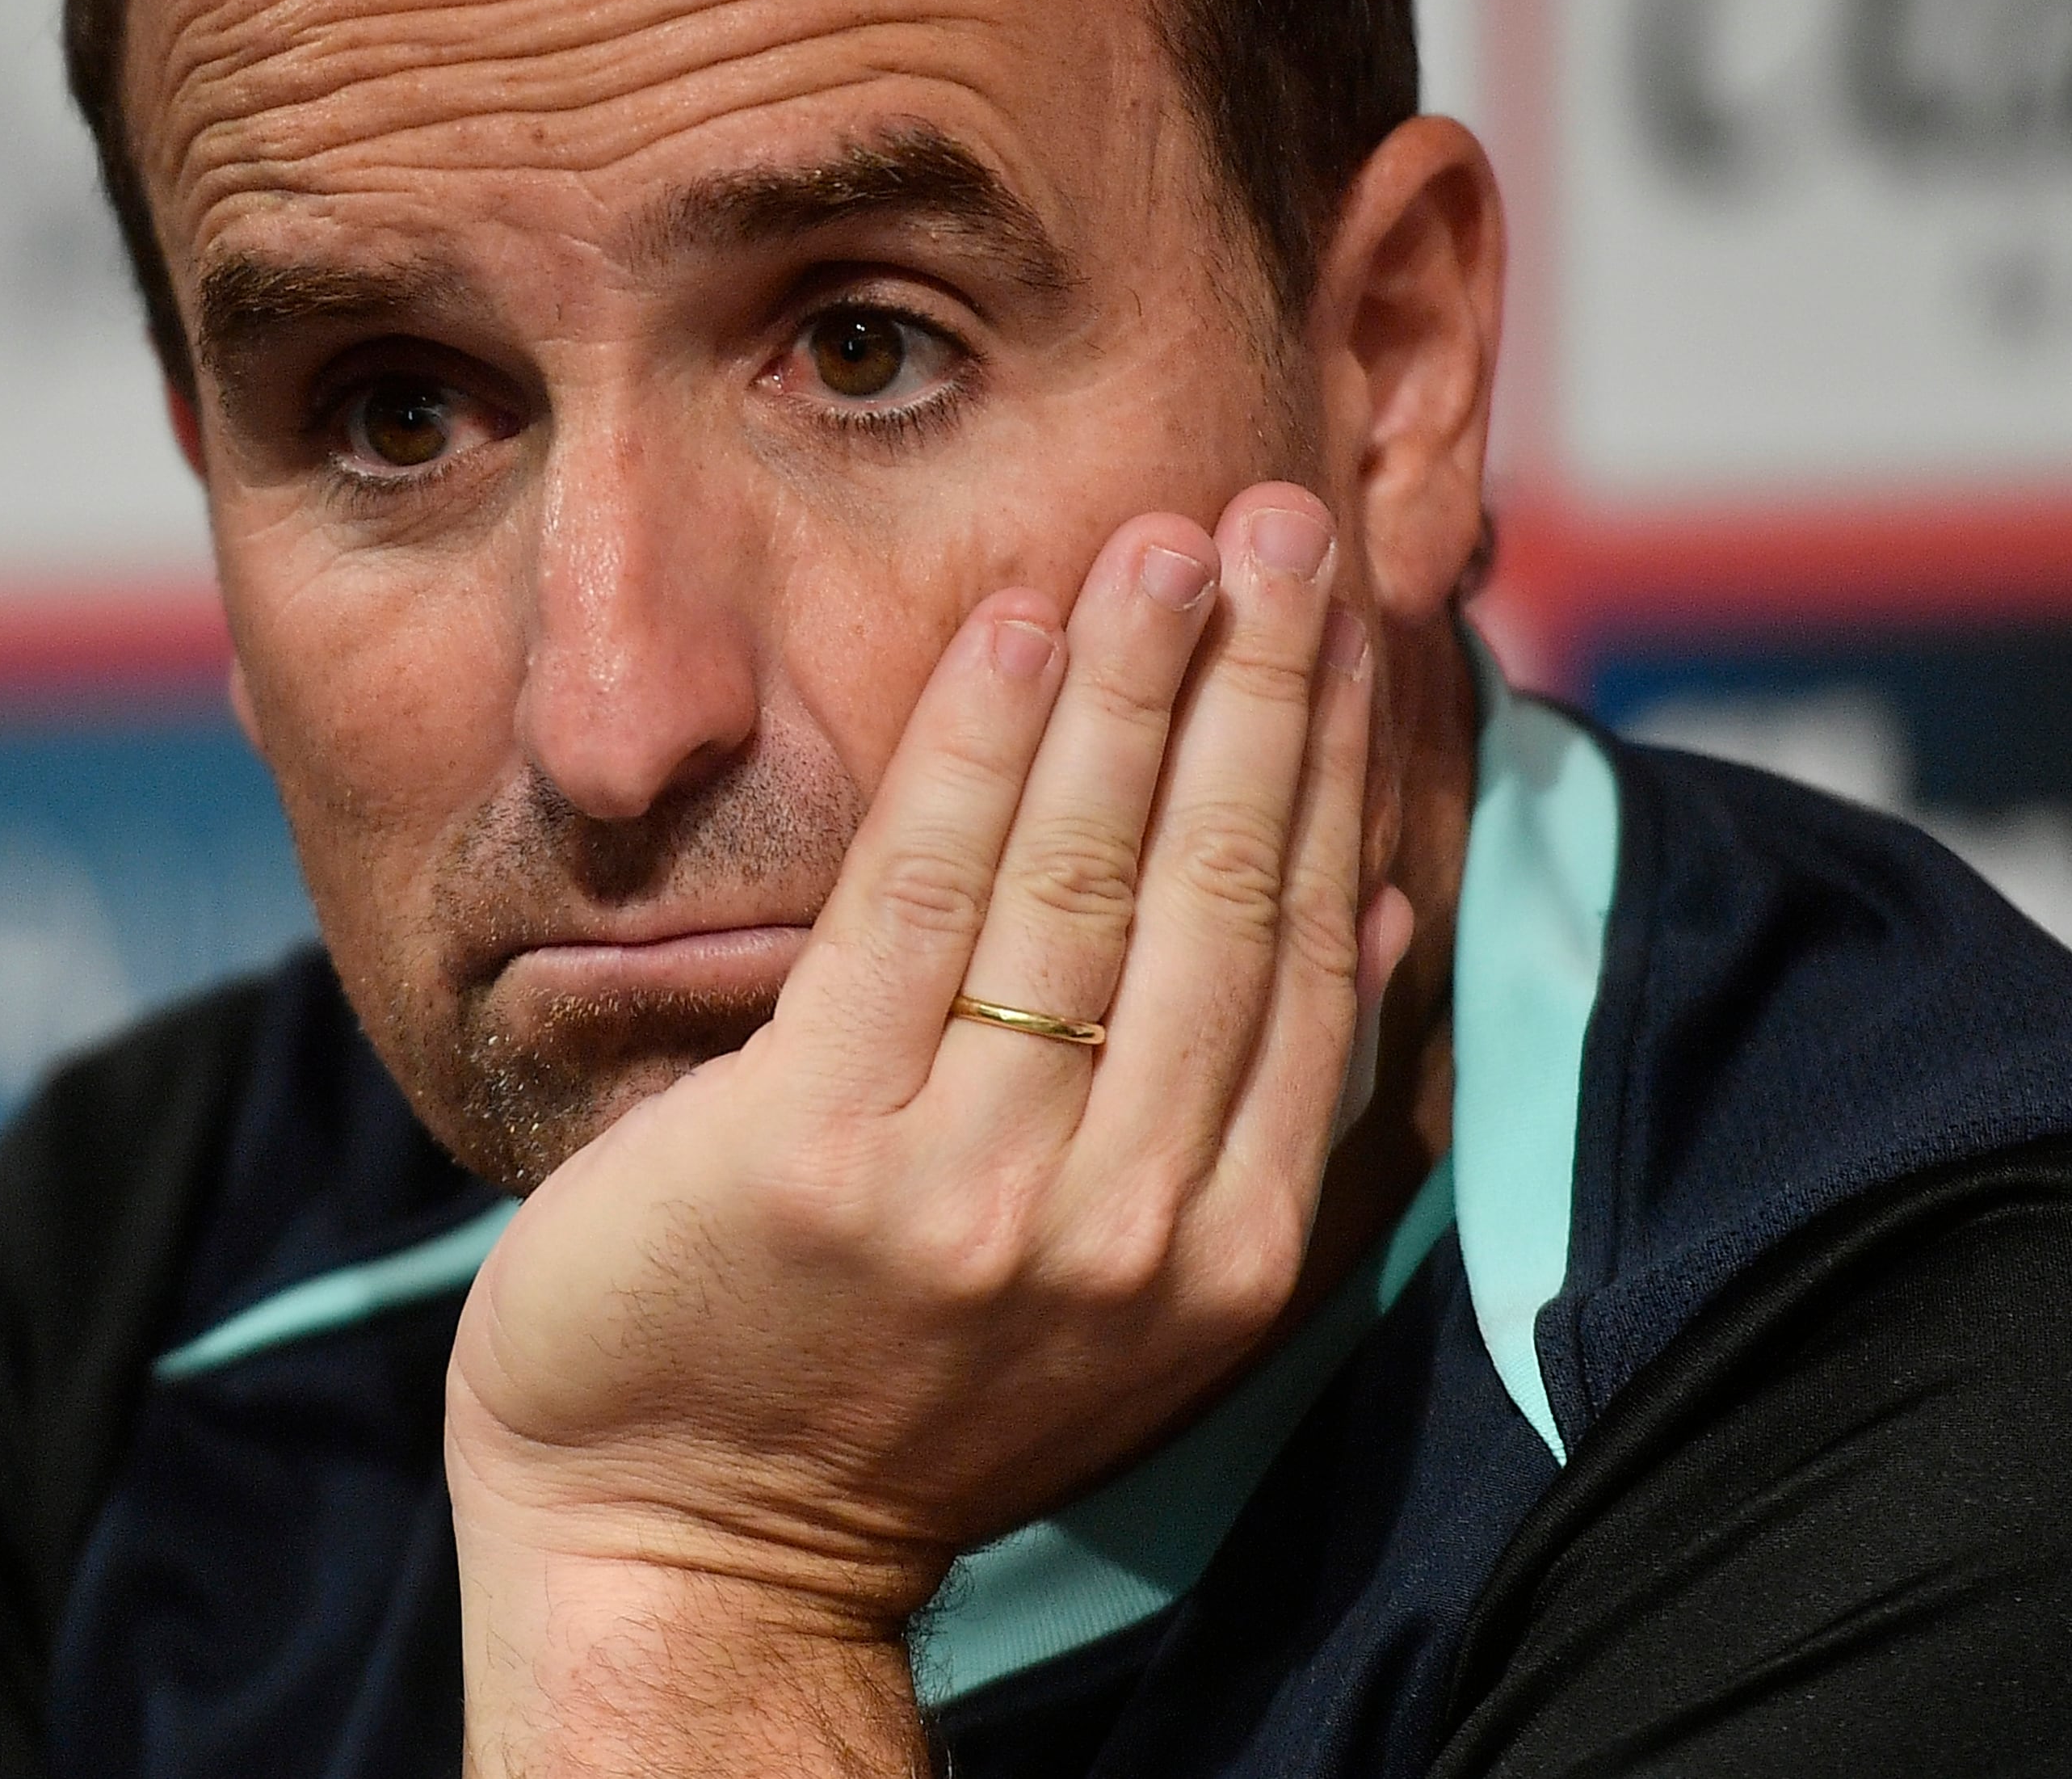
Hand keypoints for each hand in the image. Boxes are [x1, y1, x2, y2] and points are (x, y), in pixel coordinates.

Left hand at [443, 483, 1405, 1773]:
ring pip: (1088, 885)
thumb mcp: (1132, 1284)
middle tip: (1277, 516)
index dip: (1332, 766)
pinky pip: (919, 909)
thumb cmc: (894, 1388)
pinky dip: (977, 755)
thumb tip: (1384, 900)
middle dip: (1261, 686)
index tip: (1343, 615)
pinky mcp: (817, 1155)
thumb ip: (1252, 1113)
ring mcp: (976, 1196)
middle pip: (1220, 895)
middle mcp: (1130, 1229)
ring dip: (1135, 687)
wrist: (686, 1556)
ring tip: (1164, 538)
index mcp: (1230, 1255)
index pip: (1308, 955)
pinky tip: (1013, 631)